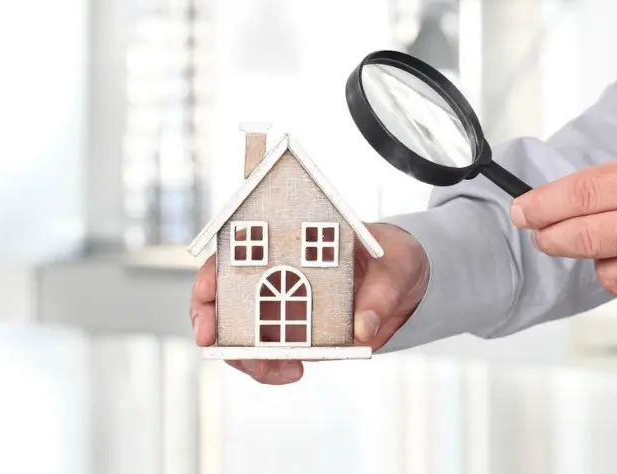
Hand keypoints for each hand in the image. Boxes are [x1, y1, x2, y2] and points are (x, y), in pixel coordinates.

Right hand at [190, 222, 428, 384]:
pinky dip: (276, 367)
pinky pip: (275, 354)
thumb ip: (381, 295)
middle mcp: (275, 275)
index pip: (229, 260)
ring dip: (253, 360)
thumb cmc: (393, 256)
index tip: (208, 322)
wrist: (408, 280)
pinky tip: (294, 371)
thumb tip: (364, 329)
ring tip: (286, 371)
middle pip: (225, 307)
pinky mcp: (301, 334)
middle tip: (250, 360)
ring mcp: (284, 307)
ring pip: (245, 337)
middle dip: (223, 339)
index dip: (208, 289)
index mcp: (286, 245)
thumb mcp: (396, 265)